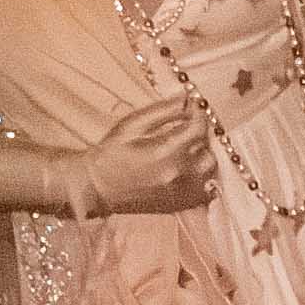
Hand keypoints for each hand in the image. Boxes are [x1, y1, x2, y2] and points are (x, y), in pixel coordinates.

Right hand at [68, 92, 217, 218]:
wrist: (95, 187)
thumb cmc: (110, 152)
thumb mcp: (133, 124)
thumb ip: (164, 111)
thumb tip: (188, 99)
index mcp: (166, 152)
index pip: (198, 128)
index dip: (199, 114)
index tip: (193, 106)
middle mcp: (179, 174)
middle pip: (207, 149)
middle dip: (199, 135)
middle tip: (186, 127)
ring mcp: (181, 193)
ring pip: (209, 169)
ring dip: (202, 155)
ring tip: (186, 148)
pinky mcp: (179, 205)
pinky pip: (205, 190)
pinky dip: (202, 177)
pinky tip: (187, 168)